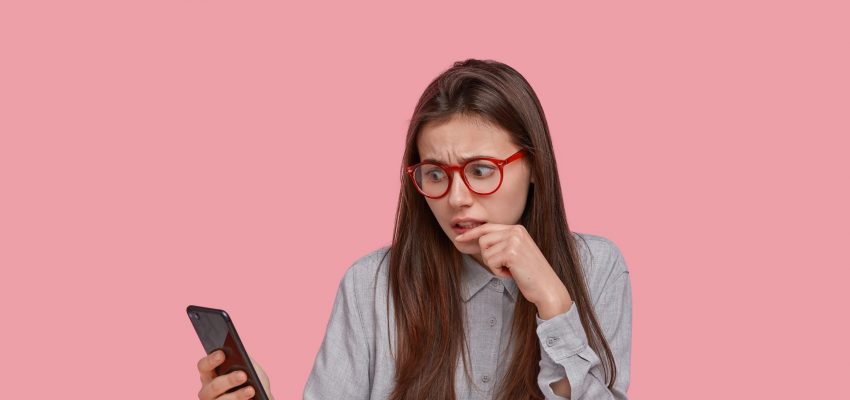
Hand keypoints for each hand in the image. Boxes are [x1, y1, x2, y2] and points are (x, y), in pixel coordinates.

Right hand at [196, 350, 273, 399]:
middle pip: (213, 386)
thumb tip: (240, 354)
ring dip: (237, 395)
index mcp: (210, 374)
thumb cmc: (253, 381)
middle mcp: (207, 390)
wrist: (259, 398)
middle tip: (243, 375)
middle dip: (229, 380)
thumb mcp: (251, 368)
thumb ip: (245, 360)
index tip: (222, 354)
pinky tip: (250, 399)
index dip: (211, 360)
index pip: (203, 366)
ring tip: (251, 390)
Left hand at [455, 223, 572, 318]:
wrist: (547, 287)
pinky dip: (498, 272)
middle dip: (488, 257)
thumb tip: (476, 240)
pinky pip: (490, 262)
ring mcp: (514, 240)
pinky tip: (512, 274)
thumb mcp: (516, 252)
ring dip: (494, 266)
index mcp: (517, 228)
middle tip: (505, 266)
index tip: (458, 238)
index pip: (487, 227)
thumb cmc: (530, 274)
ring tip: (511, 270)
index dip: (471, 234)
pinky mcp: (511, 253)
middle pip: (483, 240)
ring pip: (485, 253)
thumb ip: (501, 243)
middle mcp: (516, 231)